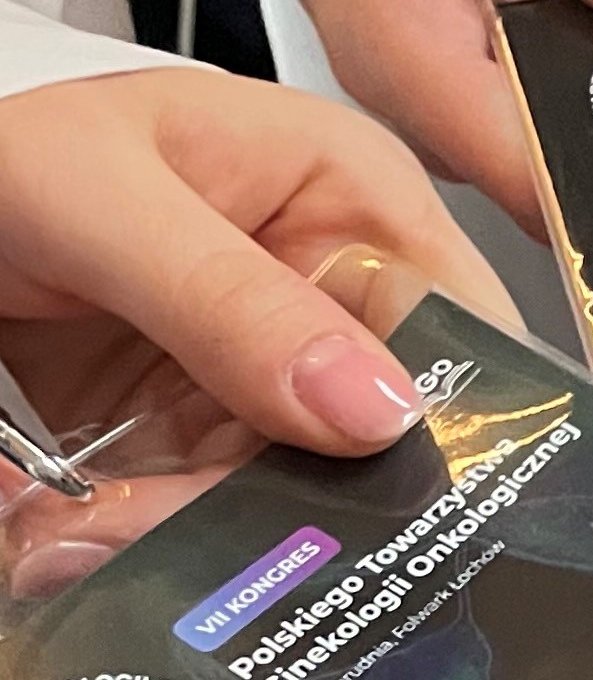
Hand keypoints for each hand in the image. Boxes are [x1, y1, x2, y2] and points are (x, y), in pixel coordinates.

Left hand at [0, 67, 516, 596]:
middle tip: (160, 526)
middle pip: (374, 448)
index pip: (460, 332)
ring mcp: (265, 380)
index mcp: (352, 198)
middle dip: (283, 511)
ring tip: (73, 533)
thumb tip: (377, 409)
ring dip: (187, 537)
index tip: (378, 504)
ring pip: (286, 506)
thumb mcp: (103, 196)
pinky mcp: (195, 438)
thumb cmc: (2, 140)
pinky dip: (136, 539)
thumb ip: (231, 298)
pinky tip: (63, 532)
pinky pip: (202, 519)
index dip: (446, 427)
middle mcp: (331, 299)